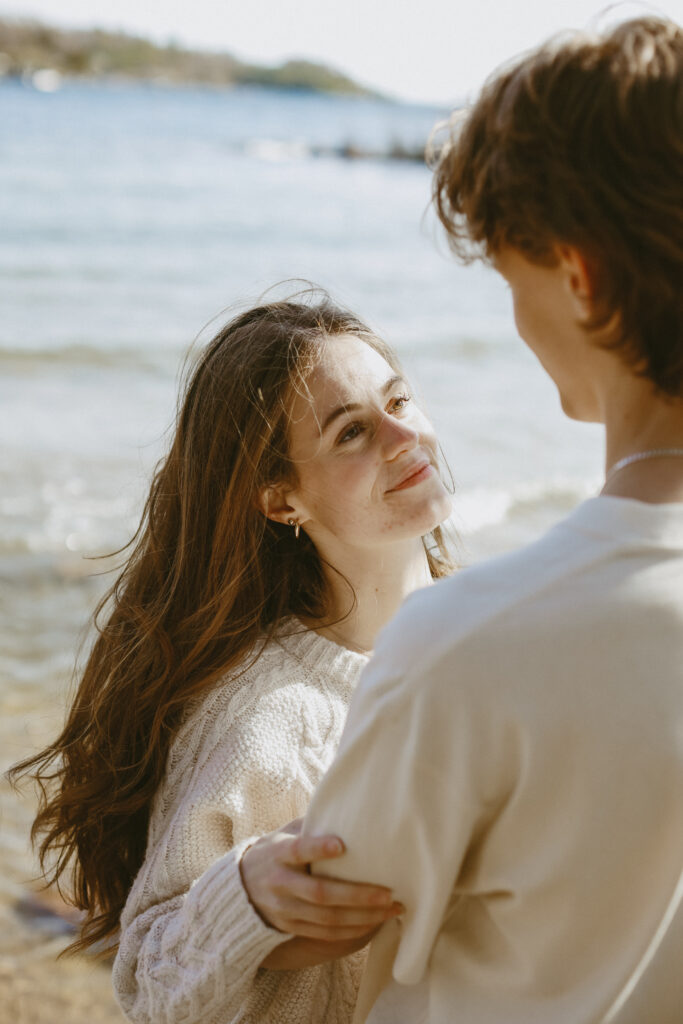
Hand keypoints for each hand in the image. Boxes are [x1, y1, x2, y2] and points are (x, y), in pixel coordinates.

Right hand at [239, 818, 401, 962]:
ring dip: (362, 917)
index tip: (341, 845)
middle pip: (320, 893)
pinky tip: (374, 923)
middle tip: (389, 893)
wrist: (239, 890)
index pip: (298, 850)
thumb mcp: (282, 835)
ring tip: (392, 910)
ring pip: (327, 918)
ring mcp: (285, 909)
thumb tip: (343, 806)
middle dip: (357, 895)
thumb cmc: (273, 853)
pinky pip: (325, 934)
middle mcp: (280, 883)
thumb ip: (309, 825)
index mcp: (277, 854)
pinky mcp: (291, 927)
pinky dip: (351, 931)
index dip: (317, 848)